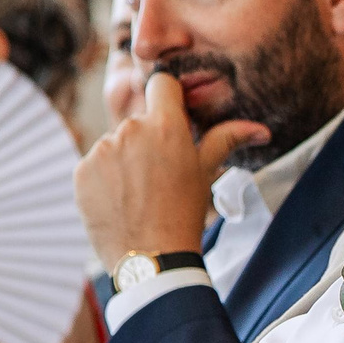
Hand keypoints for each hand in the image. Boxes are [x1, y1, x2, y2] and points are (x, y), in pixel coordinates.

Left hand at [74, 72, 266, 268]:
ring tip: (138, 193)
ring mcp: (102, 149)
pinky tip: (119, 201)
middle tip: (158, 175)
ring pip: (115, 143)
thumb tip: (262, 129)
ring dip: (124, 160)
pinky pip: (94, 165)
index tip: (171, 120)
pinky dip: (103, 179)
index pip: (161, 83)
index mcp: (165, 124)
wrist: (151, 259)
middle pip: (138, 120)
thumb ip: (227, 139)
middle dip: (147, 140)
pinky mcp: (81, 170)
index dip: (167, 99)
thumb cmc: (185, 213)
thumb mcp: (206, 172)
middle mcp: (130, 129)